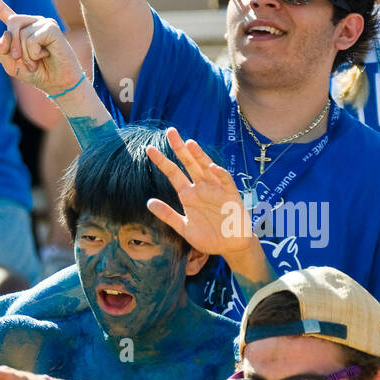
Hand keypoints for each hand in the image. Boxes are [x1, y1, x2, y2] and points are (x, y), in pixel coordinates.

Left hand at [0, 0, 84, 96]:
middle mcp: (31, 22)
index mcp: (19, 29)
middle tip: (22, 59)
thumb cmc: (36, 73)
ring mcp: (42, 22)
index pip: (2, 10)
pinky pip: (32, 40)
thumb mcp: (11, 65)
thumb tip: (5, 36)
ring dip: (26, 54)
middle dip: (13, 45)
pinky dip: (34, 54)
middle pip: (10, 22)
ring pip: (21, 34)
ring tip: (37, 60)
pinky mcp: (51, 27)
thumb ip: (1, 51)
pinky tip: (45, 55)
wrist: (57, 82)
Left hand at [145, 127, 253, 256]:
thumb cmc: (208, 236)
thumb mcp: (183, 227)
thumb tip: (148, 202)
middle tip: (170, 132)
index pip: (173, 173)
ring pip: (206, 168)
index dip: (162, 161)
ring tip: (189, 143)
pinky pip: (225, 182)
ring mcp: (216, 190)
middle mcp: (201, 188)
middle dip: (180, 148)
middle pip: (189, 164)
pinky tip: (212, 168)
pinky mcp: (231, 196)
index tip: (149, 149)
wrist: (230, 246)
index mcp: (188, 194)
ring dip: (199, 156)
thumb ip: (167, 215)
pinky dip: (220, 174)